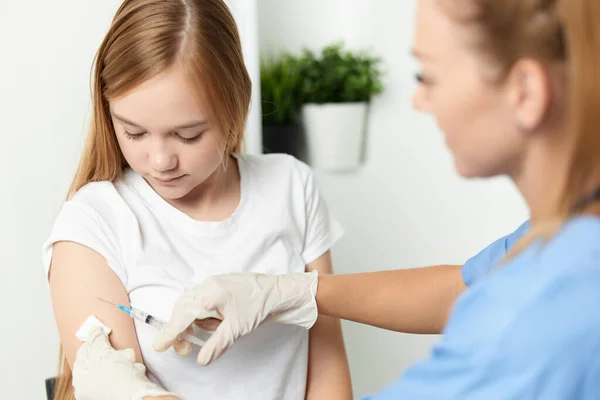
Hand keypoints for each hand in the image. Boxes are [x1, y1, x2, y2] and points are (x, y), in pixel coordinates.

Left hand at [73, 327, 178, 399]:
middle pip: (100, 357)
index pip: (83, 353)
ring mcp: (107, 388)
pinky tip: (134, 369)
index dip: (93, 340)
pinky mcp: (123, 388)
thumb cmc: (118, 380)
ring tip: (128, 362)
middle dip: (112, 351)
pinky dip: (132, 367)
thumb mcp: (102, 354)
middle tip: (117, 352)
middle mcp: (92, 387)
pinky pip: (127, 370)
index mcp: (80, 381)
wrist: (139, 395)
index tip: (102, 332)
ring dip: (124, 358)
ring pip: (116, 362)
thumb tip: (94, 331)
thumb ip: (96, 341)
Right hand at [153, 270, 318, 364]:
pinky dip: (202, 316)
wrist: (278, 292)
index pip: (182, 315)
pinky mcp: (218, 288)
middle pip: (182, 309)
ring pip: (191, 306)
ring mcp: (213, 285)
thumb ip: (216, 344)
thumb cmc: (260, 304)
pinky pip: (201, 302)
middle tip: (184, 349)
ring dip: (193, 323)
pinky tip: (214, 324)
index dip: (169, 332)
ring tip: (208, 335)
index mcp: (210, 294)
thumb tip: (201, 359)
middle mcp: (207, 286)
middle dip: (180, 330)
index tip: (160, 346)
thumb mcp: (237, 329)